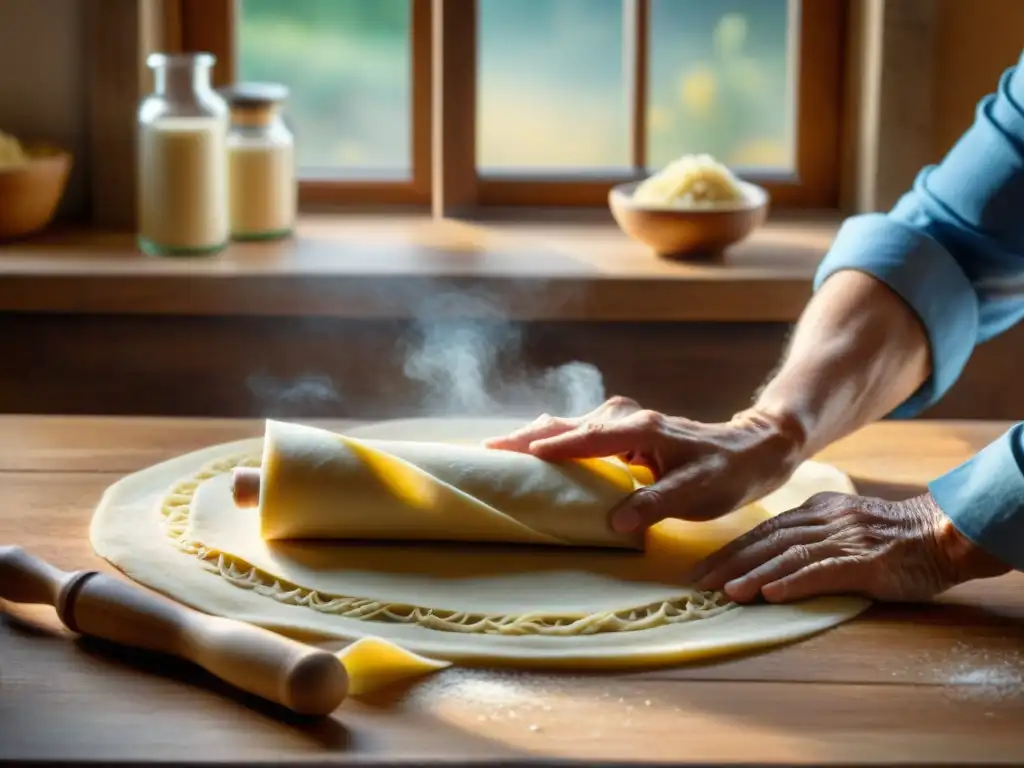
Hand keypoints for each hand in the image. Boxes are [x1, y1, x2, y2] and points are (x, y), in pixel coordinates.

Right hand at [484, 396, 804, 532]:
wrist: (757, 447)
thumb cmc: (730, 471)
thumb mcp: (699, 493)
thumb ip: (657, 503)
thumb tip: (615, 521)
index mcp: (643, 431)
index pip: (587, 437)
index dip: (551, 445)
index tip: (514, 453)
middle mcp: (631, 420)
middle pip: (570, 424)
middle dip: (530, 434)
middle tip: (490, 447)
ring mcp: (630, 423)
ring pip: (574, 424)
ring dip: (541, 434)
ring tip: (506, 447)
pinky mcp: (631, 431)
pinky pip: (585, 431)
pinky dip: (560, 437)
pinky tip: (545, 446)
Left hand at [687, 491, 1010, 602]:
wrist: (945, 533)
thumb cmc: (894, 536)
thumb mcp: (845, 523)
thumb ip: (811, 533)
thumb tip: (770, 557)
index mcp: (817, 510)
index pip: (763, 531)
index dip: (729, 551)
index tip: (700, 570)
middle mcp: (825, 520)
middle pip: (766, 540)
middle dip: (728, 563)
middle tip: (696, 583)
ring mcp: (845, 539)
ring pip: (789, 554)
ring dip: (754, 574)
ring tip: (726, 592)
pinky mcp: (866, 561)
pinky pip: (824, 570)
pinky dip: (794, 582)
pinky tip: (771, 593)